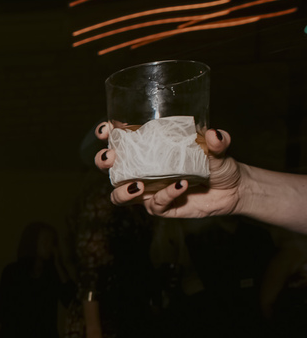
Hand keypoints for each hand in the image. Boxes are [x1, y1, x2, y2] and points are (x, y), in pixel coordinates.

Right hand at [93, 123, 243, 219]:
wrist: (233, 190)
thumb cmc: (218, 165)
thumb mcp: (219, 149)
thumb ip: (218, 141)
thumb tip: (212, 134)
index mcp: (150, 151)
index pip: (120, 141)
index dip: (107, 135)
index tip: (106, 129)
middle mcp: (143, 171)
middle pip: (111, 169)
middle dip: (104, 162)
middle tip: (111, 157)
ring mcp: (149, 191)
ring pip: (120, 196)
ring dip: (122, 191)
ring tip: (138, 185)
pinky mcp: (160, 207)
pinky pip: (154, 205)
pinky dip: (166, 195)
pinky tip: (181, 186)